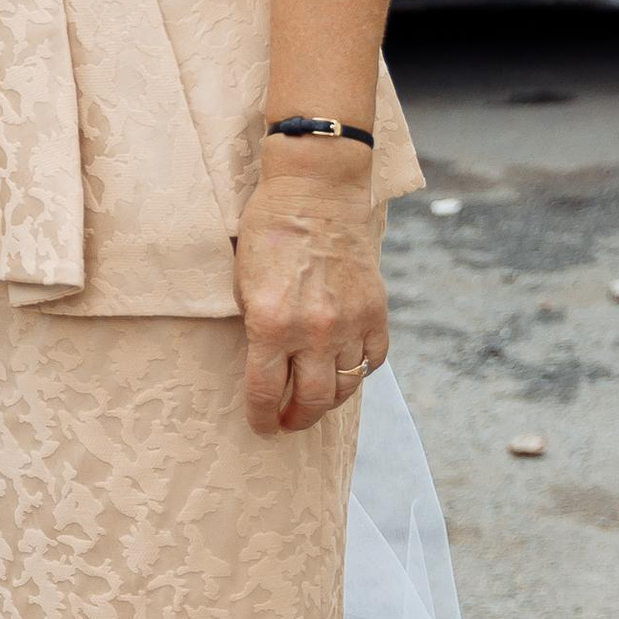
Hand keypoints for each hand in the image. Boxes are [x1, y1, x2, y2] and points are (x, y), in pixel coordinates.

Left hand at [232, 144, 388, 433]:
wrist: (315, 191)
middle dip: (298, 419)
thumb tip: (265, 365)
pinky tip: (344, 367)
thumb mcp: (242, 282)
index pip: (266, 392)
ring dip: (329, 401)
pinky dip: (359, 369)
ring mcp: (350, 322)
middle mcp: (314, 330)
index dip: (262, 417)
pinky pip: (372, 359)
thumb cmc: (268, 231)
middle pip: (312, 401)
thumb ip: (256, 327)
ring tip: (316, 401)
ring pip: (346, 386)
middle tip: (289, 423)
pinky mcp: (376, 311)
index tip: (262, 427)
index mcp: (271, 323)